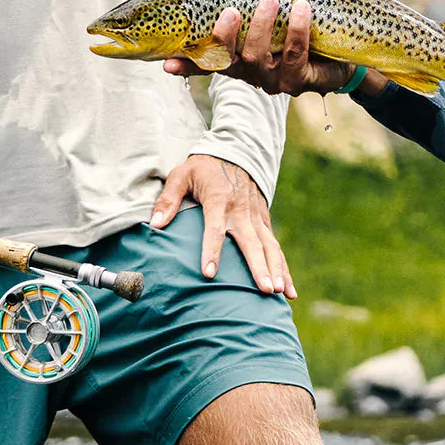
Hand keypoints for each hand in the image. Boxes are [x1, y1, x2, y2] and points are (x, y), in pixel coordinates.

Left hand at [149, 153, 294, 297]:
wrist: (235, 151)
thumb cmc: (202, 168)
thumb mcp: (181, 175)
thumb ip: (168, 200)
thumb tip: (154, 223)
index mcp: (218, 200)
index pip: (215, 229)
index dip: (212, 251)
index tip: (209, 274)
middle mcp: (240, 210)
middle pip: (251, 242)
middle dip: (258, 267)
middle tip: (265, 289)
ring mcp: (255, 216)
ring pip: (269, 246)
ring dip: (276, 269)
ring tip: (280, 293)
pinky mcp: (263, 220)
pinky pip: (275, 246)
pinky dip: (284, 268)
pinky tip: (289, 291)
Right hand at [164, 0, 389, 98]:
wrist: (347, 51)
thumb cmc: (302, 24)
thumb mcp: (272, 11)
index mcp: (237, 57)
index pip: (204, 63)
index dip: (185, 65)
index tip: (165, 63)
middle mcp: (251, 72)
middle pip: (227, 59)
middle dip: (225, 35)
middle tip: (231, 10)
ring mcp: (275, 80)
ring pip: (257, 57)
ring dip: (263, 26)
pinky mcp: (301, 81)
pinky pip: (294, 55)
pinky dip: (296, 29)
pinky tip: (300, 8)